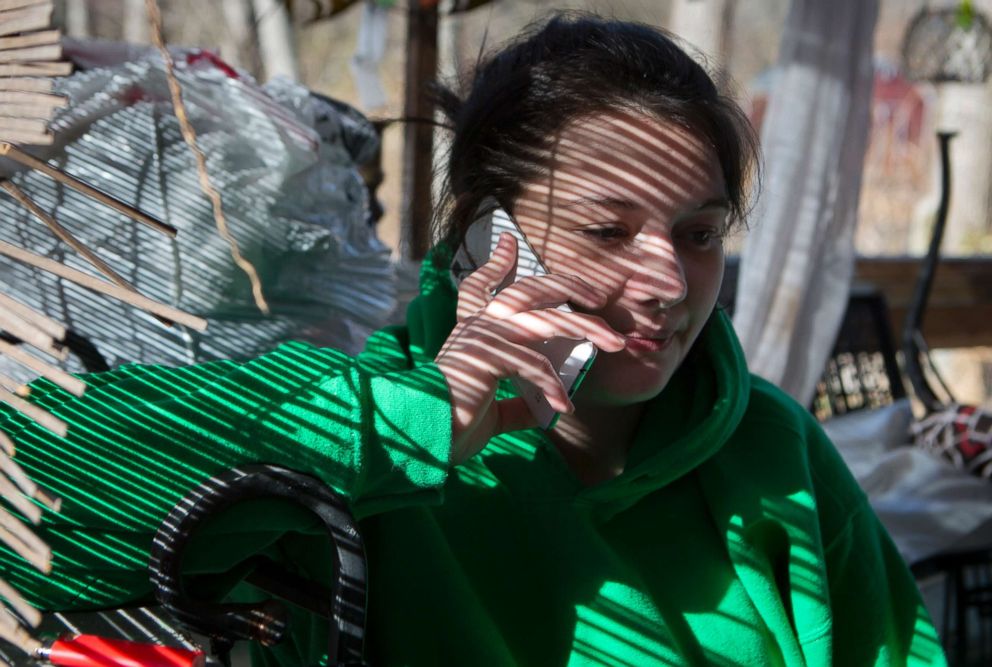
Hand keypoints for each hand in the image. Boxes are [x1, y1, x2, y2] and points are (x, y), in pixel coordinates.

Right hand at [435, 233, 625, 464]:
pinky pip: (535, 364)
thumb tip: (542, 409)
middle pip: (532, 290)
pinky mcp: (489, 355)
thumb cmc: (452, 425)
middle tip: (600, 297)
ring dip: (587, 329)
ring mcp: (483, 336)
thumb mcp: (493, 413)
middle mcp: (478, 326)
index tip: (509, 243)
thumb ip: (517, 404)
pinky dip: (555, 386)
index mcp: (473, 333)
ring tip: (616, 343)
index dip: (496, 263)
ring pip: (547, 321)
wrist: (423, 435)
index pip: (481, 286)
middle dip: (571, 286)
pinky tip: (565, 407)